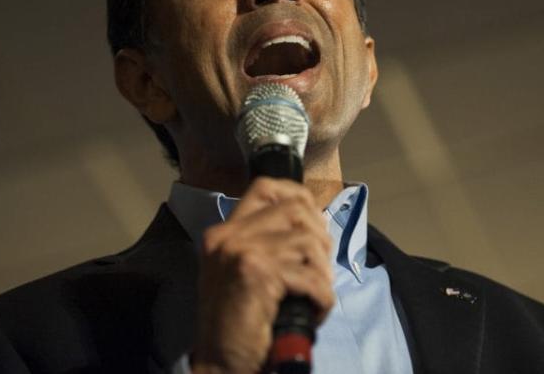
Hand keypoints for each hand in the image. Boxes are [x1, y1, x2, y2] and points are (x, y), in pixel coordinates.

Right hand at [191, 178, 334, 373]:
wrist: (220, 363)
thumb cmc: (238, 322)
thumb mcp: (244, 271)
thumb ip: (267, 244)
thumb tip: (313, 224)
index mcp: (225, 232)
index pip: (266, 188)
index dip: (299, 197)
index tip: (315, 222)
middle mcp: (229, 236)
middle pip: (295, 208)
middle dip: (320, 236)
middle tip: (321, 267)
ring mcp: (241, 251)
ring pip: (307, 242)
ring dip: (323, 272)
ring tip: (317, 293)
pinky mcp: (257, 273)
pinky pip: (310, 276)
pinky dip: (323, 296)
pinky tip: (315, 311)